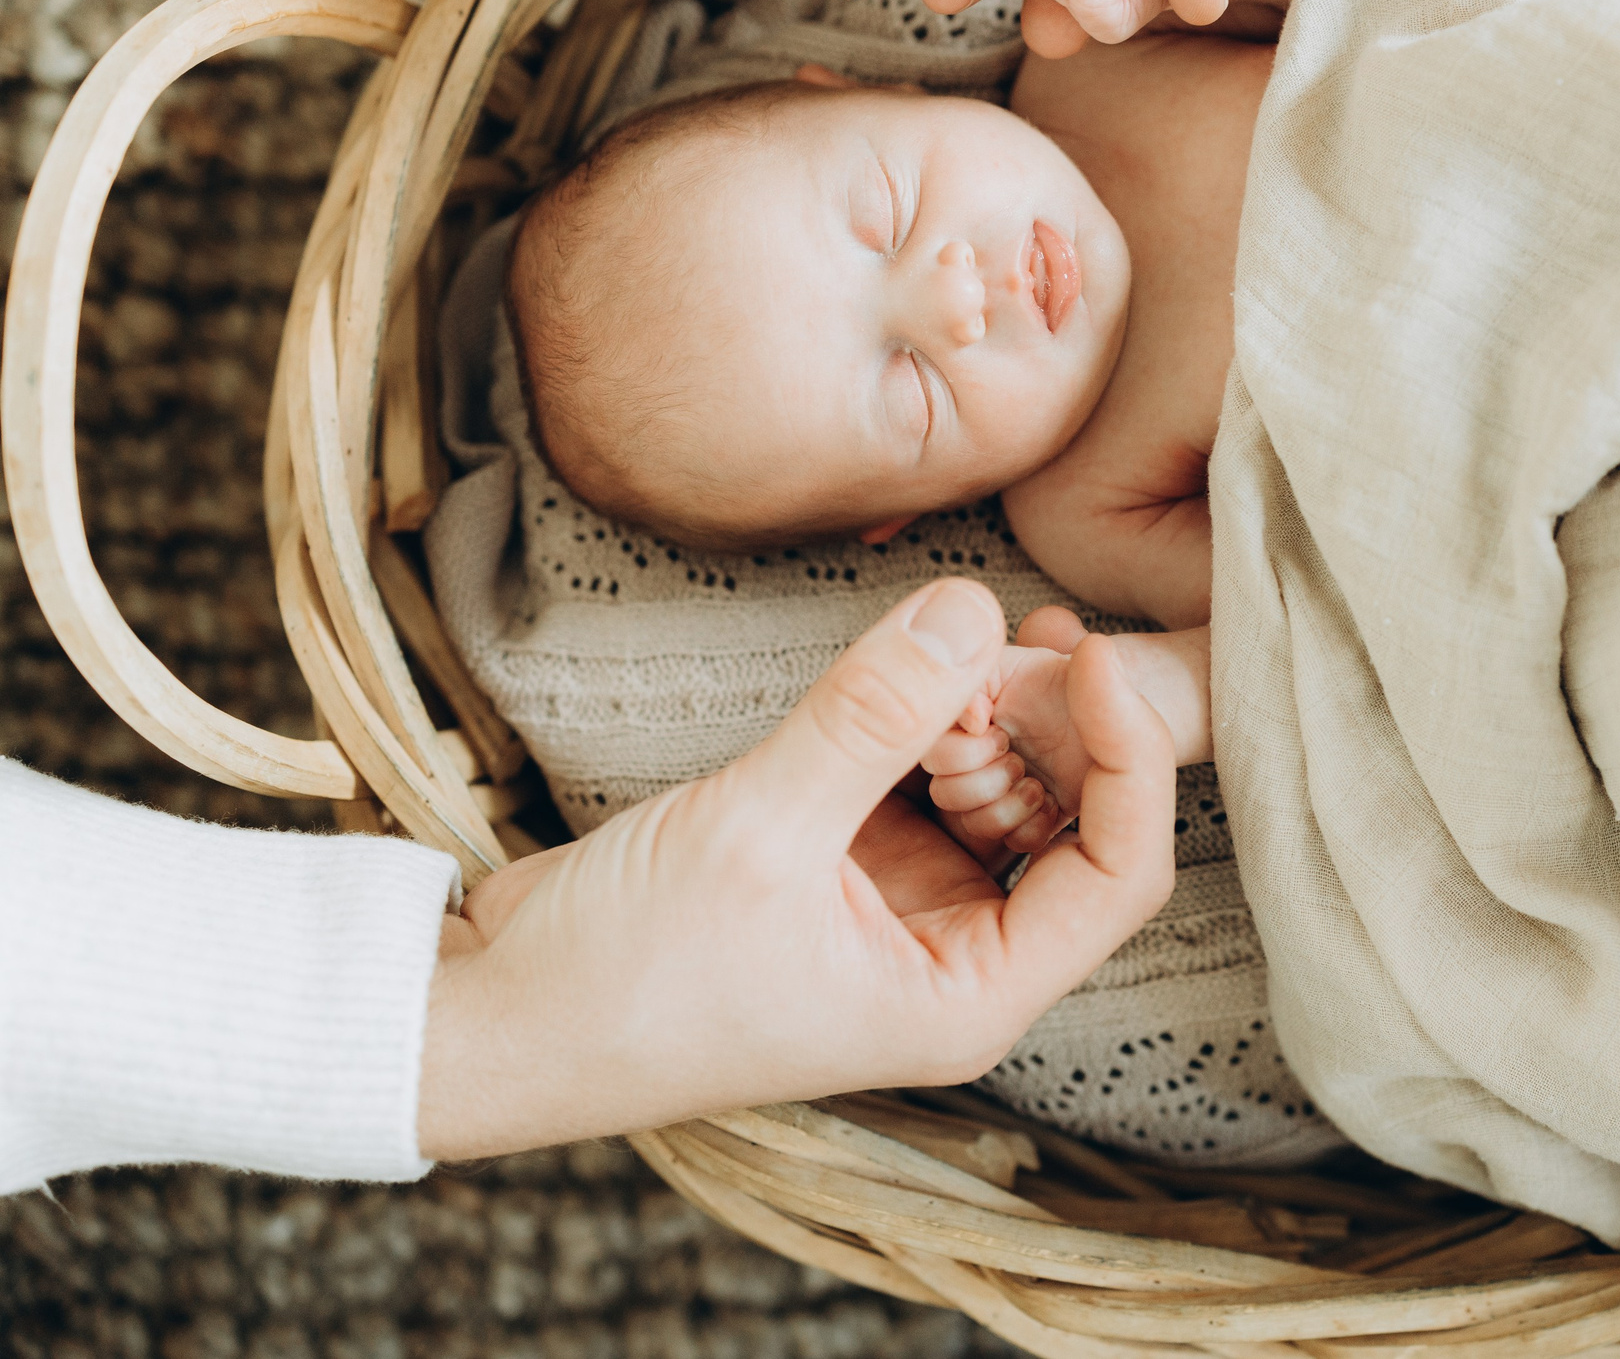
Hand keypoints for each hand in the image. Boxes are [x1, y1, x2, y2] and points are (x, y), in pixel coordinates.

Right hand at [415, 580, 1172, 1159]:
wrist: (489, 1016)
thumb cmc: (620, 978)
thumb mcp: (758, 832)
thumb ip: (872, 714)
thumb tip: (970, 605)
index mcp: (968, 995)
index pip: (1118, 875)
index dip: (1128, 759)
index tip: (1089, 655)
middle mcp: (952, 958)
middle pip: (1069, 823)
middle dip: (1048, 725)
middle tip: (996, 637)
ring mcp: (898, 908)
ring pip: (997, 790)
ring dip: (985, 713)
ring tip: (944, 647)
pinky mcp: (842, 862)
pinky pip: (921, 774)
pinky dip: (923, 718)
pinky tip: (906, 664)